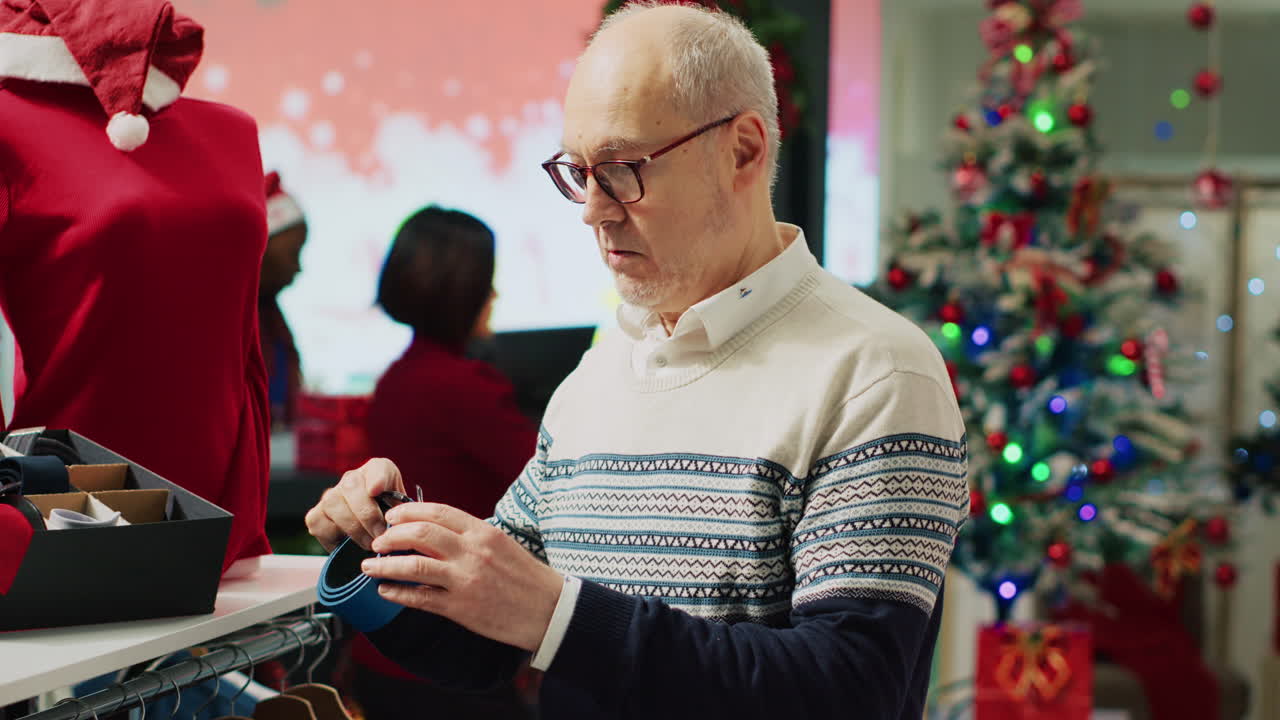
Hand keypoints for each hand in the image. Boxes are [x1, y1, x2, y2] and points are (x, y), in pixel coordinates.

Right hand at [304, 458, 405, 551]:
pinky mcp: (316, 514)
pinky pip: (317, 522)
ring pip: (333, 503)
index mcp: (379, 471)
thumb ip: (403, 513)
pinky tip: (346, 544)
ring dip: (353, 528)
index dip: (377, 478)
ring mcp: (331, 494)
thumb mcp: (403, 513)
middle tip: (380, 535)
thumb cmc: (391, 521)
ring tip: (368, 543)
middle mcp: (352, 478)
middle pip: (351, 485)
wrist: (373, 534)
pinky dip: (332, 536)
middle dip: (367, 515)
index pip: (378, 467)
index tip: (376, 491)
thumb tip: (400, 526)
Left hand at [362, 502, 563, 652]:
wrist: (549, 610)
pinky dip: (398, 593)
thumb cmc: (526, 577)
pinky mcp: (461, 608)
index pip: (437, 512)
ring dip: (385, 564)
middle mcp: (472, 552)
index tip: (392, 516)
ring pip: (414, 566)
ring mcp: (466, 580)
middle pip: (420, 534)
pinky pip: (420, 599)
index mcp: (483, 532)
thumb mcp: (501, 544)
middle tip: (378, 541)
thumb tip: (435, 532)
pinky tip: (385, 591)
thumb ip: (470, 536)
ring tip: (370, 566)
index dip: (408, 511)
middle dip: (391, 536)